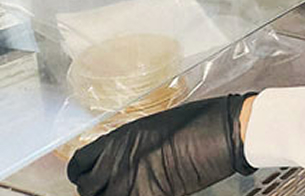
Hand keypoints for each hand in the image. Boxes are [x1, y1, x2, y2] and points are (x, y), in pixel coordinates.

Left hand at [67, 94, 255, 195]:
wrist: (219, 132)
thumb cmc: (196, 121)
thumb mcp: (154, 126)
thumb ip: (132, 144)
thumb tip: (125, 157)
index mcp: (116, 140)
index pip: (79, 165)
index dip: (82, 174)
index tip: (89, 178)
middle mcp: (117, 162)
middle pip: (88, 189)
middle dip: (96, 192)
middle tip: (111, 190)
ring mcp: (131, 182)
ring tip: (128, 191)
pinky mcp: (150, 195)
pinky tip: (149, 192)